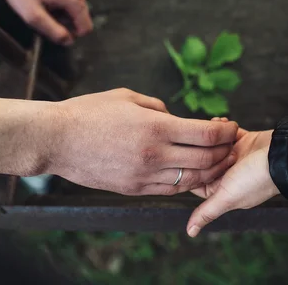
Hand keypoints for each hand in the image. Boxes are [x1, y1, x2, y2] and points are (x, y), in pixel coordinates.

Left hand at [0, 0, 92, 44]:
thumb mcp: (33, 16)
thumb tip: (68, 41)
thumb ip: (54, 32)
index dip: (72, 33)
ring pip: (74, 1)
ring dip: (61, 5)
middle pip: (80, 14)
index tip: (56, 28)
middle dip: (64, 17)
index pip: (86, 27)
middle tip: (44, 11)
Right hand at [44, 89, 237, 195]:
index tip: (230, 126)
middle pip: (205, 159)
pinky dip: (187, 183)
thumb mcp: (127, 97)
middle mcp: (154, 154)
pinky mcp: (134, 188)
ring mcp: (144, 175)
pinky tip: (193, 173)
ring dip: (211, 170)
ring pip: (191, 179)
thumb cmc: (89, 112)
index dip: (224, 131)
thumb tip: (176, 118)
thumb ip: (159, 108)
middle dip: (224, 151)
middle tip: (229, 143)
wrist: (57, 140)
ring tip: (218, 160)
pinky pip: (170, 190)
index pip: (205, 134)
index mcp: (155, 127)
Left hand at [186, 119, 278, 236]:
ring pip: (214, 147)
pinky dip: (223, 128)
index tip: (184, 160)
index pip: (197, 182)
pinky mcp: (244, 142)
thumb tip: (190, 233)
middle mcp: (230, 175)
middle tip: (196, 143)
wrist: (281, 155)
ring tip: (208, 132)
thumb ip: (207, 212)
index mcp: (224, 191)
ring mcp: (237, 158)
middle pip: (204, 162)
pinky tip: (220, 122)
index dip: (190, 171)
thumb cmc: (256, 179)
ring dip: (210, 139)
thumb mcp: (227, 198)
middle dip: (200, 152)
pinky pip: (227, 134)